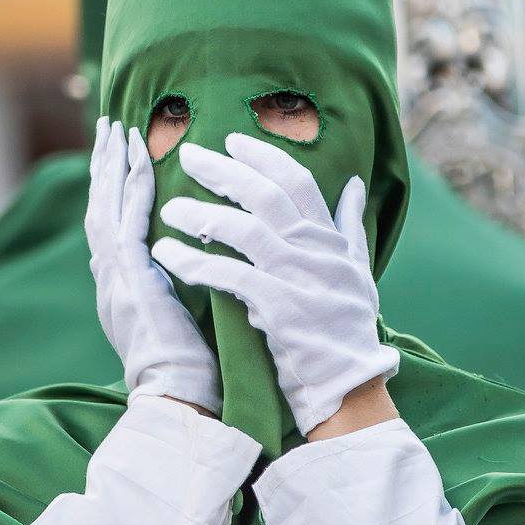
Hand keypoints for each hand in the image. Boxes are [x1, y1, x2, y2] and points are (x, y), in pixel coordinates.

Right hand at [85, 118, 221, 412]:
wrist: (178, 400)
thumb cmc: (189, 370)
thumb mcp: (174, 319)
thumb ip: (167, 288)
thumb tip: (176, 262)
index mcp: (119, 288)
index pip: (111, 225)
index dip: (113, 187)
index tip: (120, 155)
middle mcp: (109, 278)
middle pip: (98, 208)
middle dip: (103, 165)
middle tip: (108, 125)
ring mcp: (114, 278)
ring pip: (104, 207)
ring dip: (110, 165)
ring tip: (115, 128)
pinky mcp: (129, 280)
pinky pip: (127, 221)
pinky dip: (133, 187)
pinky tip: (140, 158)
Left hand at [150, 133, 399, 438]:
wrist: (348, 385)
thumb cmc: (347, 329)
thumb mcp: (357, 270)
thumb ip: (348, 226)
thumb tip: (355, 184)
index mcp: (331, 239)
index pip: (297, 181)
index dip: (263, 156)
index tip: (231, 140)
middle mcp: (316, 251)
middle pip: (265, 195)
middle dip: (223, 171)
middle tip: (188, 154)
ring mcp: (297, 278)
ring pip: (244, 230)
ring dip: (201, 216)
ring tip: (169, 210)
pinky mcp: (277, 308)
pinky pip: (228, 275)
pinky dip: (195, 262)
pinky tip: (167, 254)